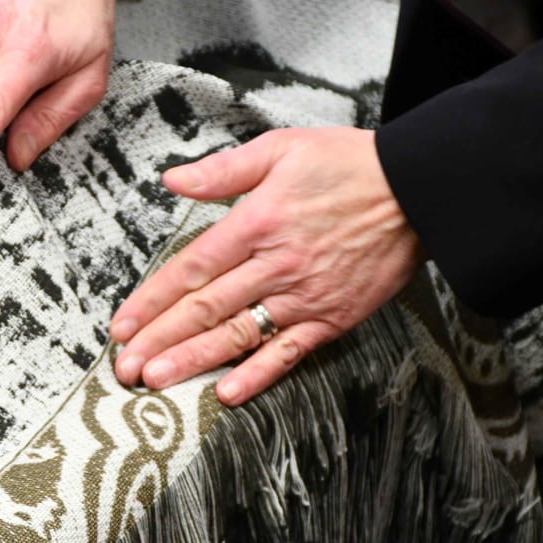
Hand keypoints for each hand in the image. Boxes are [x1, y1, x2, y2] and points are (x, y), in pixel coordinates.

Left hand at [109, 127, 425, 405]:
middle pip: (205, 308)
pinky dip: (257, 375)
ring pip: (238, 334)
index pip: (192, 267)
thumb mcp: (282, 148)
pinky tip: (225, 395)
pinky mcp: (332, 318)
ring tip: (156, 382)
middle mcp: (276, 265)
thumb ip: (223, 171)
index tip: (122, 325)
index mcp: (257, 222)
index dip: (153, 300)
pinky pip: (287, 353)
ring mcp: (304, 297)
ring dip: (193, 361)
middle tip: (123, 368)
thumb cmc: (349, 164)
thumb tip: (172, 180)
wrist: (420, 190)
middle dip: (159, 340)